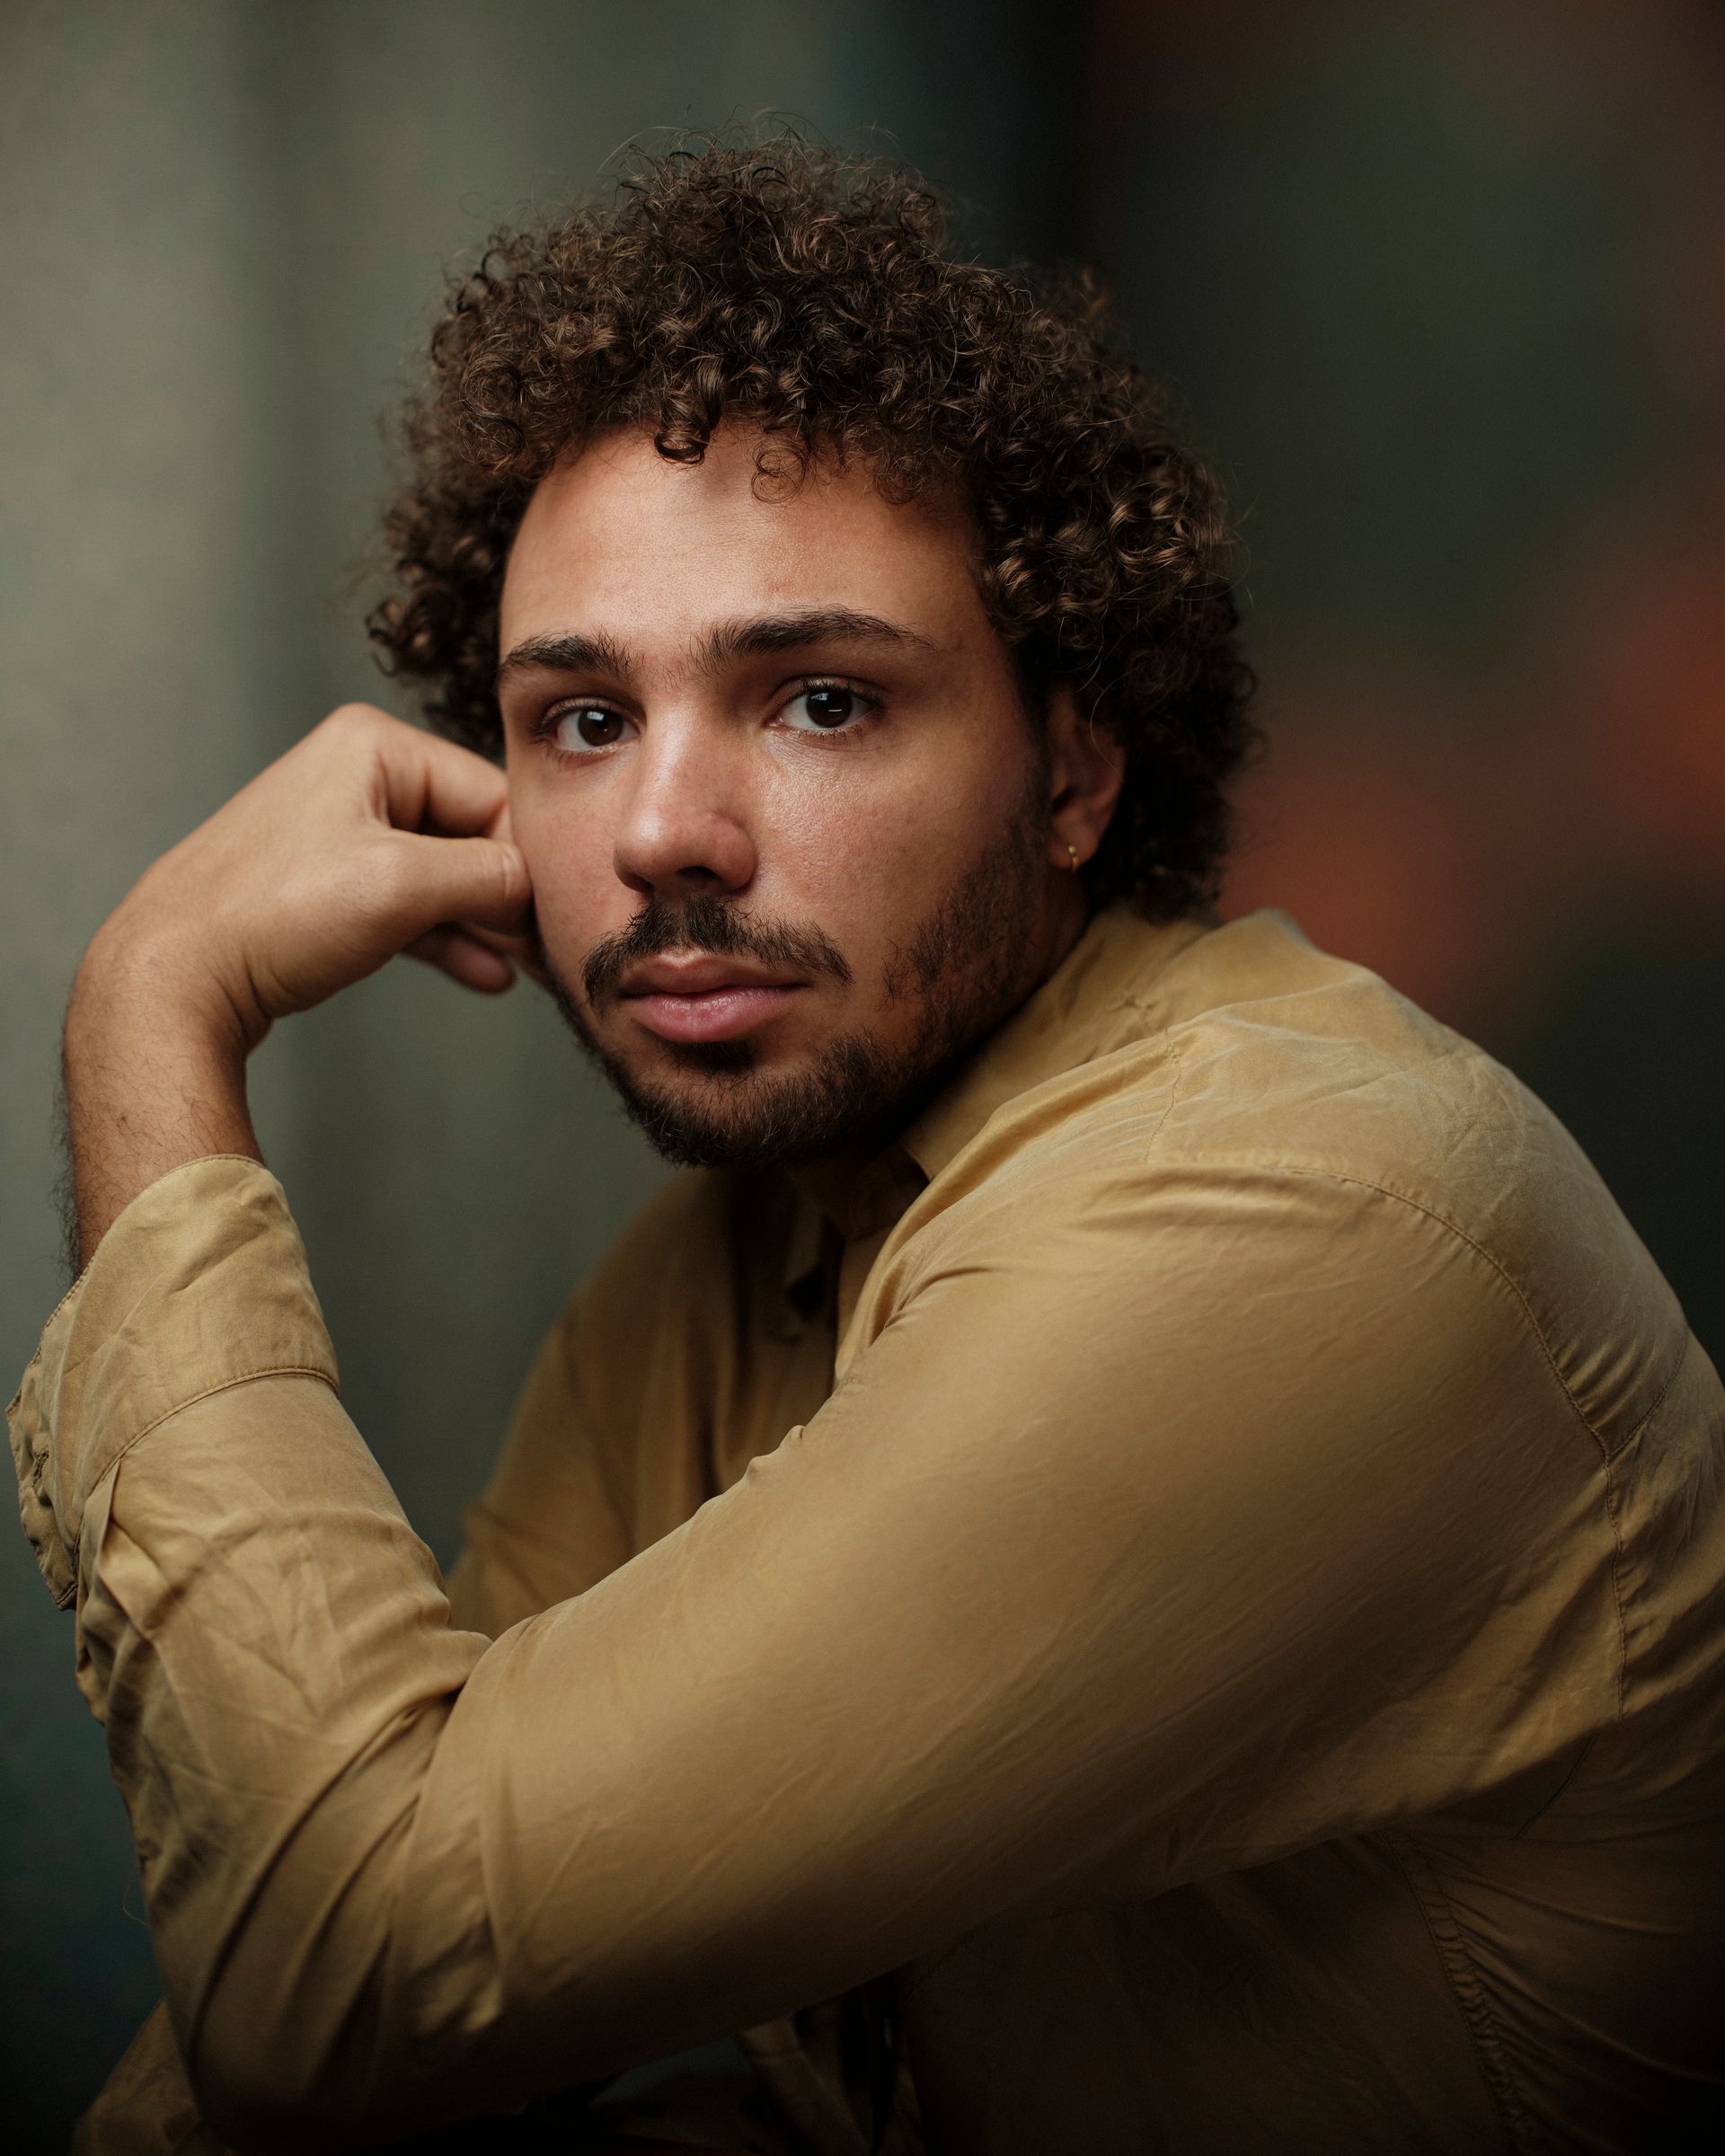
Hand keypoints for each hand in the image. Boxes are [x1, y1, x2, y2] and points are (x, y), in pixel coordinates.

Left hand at [78, 702, 531, 1050]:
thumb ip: (492, 877)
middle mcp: (357, 775)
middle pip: (472, 835)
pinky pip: (411, 905)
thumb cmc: (272, 915)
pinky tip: (488, 975)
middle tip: (552, 955)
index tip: (557, 920)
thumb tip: (541, 889)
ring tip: (530, 972)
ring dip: (486, 925)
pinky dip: (449, 938)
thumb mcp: (404, 886)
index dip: (529, 863)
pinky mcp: (329, 884)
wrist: (175, 976)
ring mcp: (340, 830)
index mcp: (375, 745)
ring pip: (444, 875)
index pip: (493, 796)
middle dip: (510, 899)